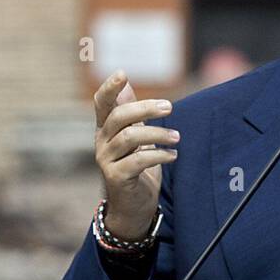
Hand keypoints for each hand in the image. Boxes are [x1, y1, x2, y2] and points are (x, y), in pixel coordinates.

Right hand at [92, 69, 178, 241]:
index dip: (109, 88)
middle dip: (145, 108)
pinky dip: (159, 155)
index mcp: (106, 129)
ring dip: (158, 135)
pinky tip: (173, 155)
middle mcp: (102, 142)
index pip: (101, 103)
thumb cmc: (137, 167)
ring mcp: (106, 160)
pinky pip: (138, 160)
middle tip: (170, 107)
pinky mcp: (116, 177)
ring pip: (130, 137)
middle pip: (118, 116)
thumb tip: (126, 83)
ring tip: (178, 138)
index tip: (123, 73)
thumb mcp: (136, 136)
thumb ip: (131, 113)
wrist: (133, 206)